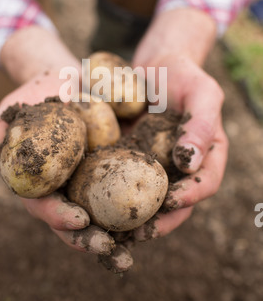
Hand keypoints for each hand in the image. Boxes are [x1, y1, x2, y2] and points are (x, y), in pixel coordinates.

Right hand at [0, 27, 132, 272]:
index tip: (78, 219)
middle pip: (77, 222)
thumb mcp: (15, 109)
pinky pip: (129, 190)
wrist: (71, 79)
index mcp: (40, 182)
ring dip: (122, 233)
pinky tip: (163, 211)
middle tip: (111, 249)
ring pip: (106, 214)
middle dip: (92, 239)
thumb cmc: (38, 93)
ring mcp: (92, 182)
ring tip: (141, 241)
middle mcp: (67, 188)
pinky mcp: (116, 170)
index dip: (58, 217)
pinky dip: (143, 204)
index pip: (45, 207)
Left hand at [130, 8, 228, 241]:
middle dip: (159, 222)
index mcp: (207, 154)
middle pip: (176, 204)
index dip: (191, 198)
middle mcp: (182, 167)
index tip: (171, 203)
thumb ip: (201, 123)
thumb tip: (190, 163)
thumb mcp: (201, 91)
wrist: (153, 66)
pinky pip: (122, 181)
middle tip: (138, 233)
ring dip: (132, 218)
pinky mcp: (130, 161)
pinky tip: (92, 203)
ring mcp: (155, 166)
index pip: (206, 183)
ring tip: (111, 230)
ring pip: (147, 199)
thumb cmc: (182, 74)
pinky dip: (110, 195)